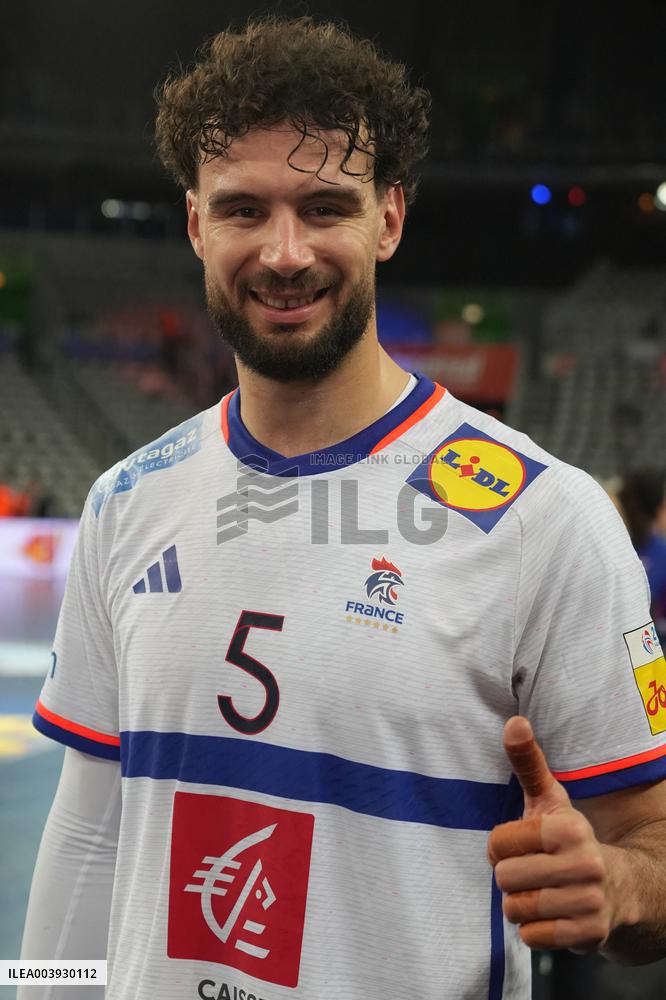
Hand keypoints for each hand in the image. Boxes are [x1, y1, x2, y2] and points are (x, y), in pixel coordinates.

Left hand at [487, 716, 617, 950]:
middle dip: (510, 877)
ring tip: (540, 892)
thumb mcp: (550, 800)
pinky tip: (551, 914)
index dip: (501, 847)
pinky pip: (531, 937)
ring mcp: (588, 902)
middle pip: (504, 878)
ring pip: (515, 909)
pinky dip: (533, 929)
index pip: (498, 843)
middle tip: (530, 871)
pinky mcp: (588, 935)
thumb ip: (528, 763)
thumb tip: (514, 722)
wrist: (619, 888)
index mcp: (568, 828)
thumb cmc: (568, 839)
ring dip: (520, 904)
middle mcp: (584, 864)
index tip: (521, 846)